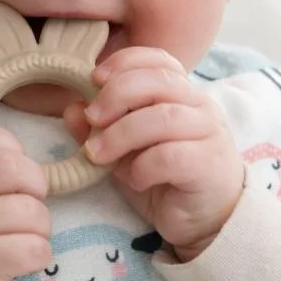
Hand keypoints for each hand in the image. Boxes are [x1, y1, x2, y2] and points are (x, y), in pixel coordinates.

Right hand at [0, 124, 51, 280]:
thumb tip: (29, 164)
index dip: (11, 150)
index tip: (12, 178)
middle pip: (13, 167)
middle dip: (36, 186)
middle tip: (28, 208)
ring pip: (31, 210)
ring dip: (40, 227)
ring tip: (23, 239)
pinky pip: (34, 247)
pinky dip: (40, 256)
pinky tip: (24, 262)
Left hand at [64, 47, 243, 261]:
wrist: (204, 220)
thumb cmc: (164, 180)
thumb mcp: (123, 152)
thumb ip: (99, 130)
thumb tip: (72, 109)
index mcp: (181, 94)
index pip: (159, 60)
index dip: (125, 62)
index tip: (95, 78)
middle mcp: (199, 106)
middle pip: (158, 82)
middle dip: (116, 96)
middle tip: (92, 118)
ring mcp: (208, 134)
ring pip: (162, 118)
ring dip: (121, 134)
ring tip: (98, 156)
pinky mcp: (208, 165)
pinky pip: (170, 156)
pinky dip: (142, 167)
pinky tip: (135, 180)